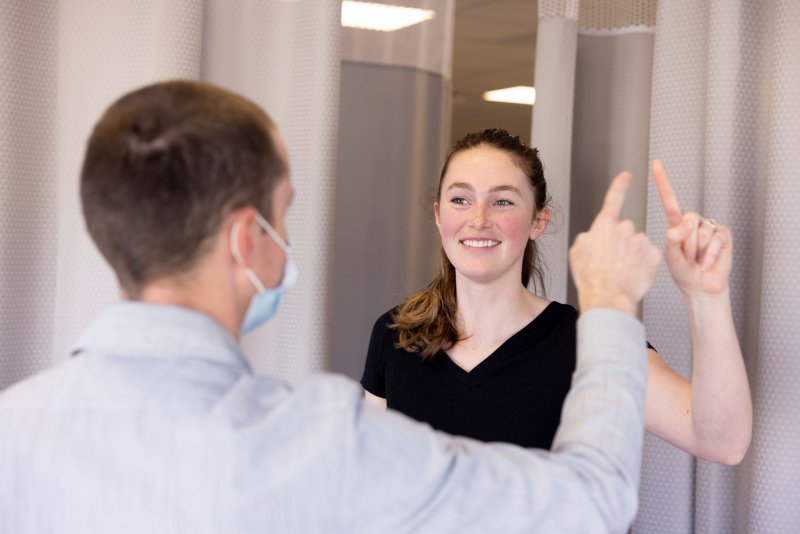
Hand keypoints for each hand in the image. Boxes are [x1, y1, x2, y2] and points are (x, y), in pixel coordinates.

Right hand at [569, 172, 661, 314]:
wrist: (608, 298)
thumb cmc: (591, 278)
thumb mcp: (577, 252)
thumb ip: (588, 237)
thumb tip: (595, 236)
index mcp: (605, 225)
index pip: (614, 198)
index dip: (621, 185)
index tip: (627, 176)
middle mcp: (625, 228)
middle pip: (624, 229)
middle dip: (620, 241)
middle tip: (610, 261)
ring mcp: (641, 241)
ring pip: (637, 243)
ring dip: (631, 254)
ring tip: (620, 271)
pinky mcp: (654, 255)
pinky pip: (648, 255)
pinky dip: (642, 264)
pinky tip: (632, 274)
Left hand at [653, 160, 731, 295]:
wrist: (700, 287)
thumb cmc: (683, 272)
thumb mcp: (670, 256)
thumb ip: (673, 239)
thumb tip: (684, 225)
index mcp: (676, 224)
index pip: (669, 199)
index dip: (663, 182)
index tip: (656, 164)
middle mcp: (692, 222)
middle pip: (688, 219)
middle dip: (686, 242)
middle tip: (686, 256)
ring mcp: (708, 227)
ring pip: (701, 231)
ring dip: (697, 250)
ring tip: (696, 260)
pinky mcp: (723, 235)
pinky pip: (716, 238)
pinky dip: (710, 254)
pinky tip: (706, 263)